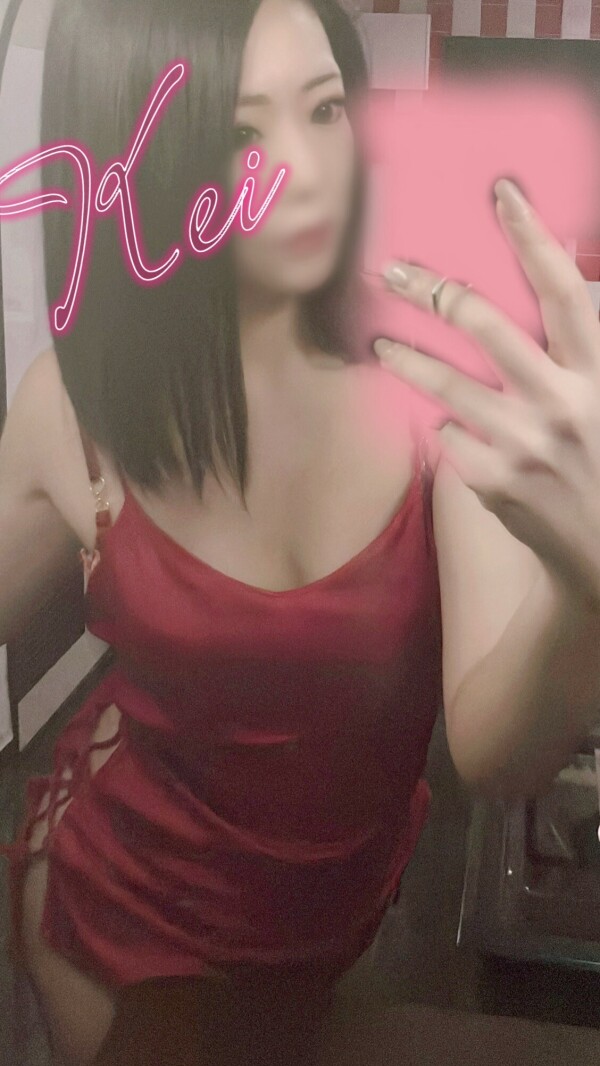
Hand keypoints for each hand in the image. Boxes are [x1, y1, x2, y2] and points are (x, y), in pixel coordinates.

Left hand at [373, 178, 599, 608]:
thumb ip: (584, 343)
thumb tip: (563, 269)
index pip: (563, 291)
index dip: (532, 237)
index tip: (500, 192)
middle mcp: (563, 404)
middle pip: (486, 326)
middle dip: (432, 290)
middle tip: (392, 271)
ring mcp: (525, 446)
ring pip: (448, 386)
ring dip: (408, 359)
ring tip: (380, 346)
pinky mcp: (496, 483)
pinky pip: (452, 440)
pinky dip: (450, 429)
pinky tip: (454, 429)